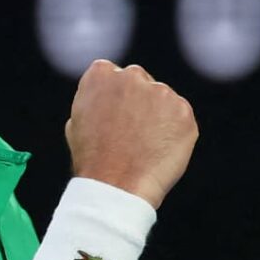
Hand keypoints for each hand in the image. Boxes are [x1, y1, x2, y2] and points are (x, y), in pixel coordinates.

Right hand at [63, 59, 198, 208]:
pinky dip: (174, 132)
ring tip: (144, 147)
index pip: (111, 74)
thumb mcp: (77, 121)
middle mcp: (132, 76)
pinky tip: (159, 151)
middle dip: (138, 101)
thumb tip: (108, 97)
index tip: (114, 117)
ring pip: (162, 99)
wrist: (116, 186)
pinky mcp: (183, 111)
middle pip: (140, 82)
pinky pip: (180, 117)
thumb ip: (95, 99)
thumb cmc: (92, 159)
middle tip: (132, 134)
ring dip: (157, 116)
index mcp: (101, 74)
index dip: (113, 97)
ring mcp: (160, 92)